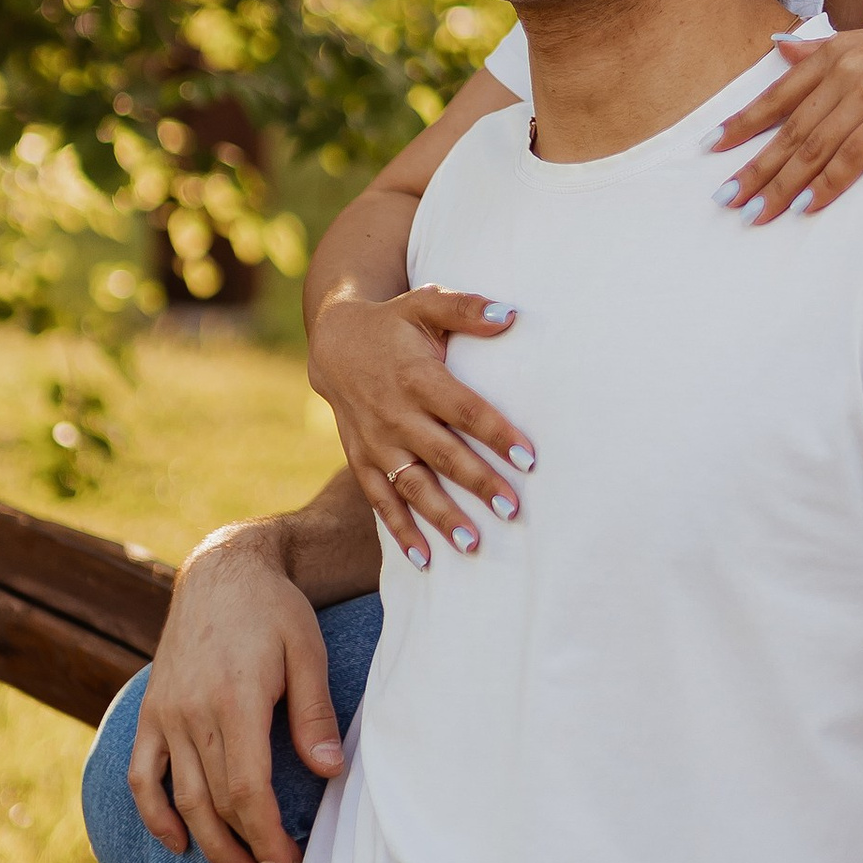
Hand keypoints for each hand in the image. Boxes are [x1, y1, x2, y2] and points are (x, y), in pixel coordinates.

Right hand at [130, 524, 340, 862]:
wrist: (220, 572)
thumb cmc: (273, 611)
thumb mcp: (308, 650)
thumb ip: (315, 713)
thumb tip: (332, 771)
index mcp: (236, 698)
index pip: (248, 789)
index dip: (268, 835)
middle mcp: (192, 712)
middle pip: (216, 802)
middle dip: (245, 848)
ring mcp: (166, 714)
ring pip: (181, 797)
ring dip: (208, 843)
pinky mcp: (151, 713)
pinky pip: (142, 775)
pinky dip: (155, 814)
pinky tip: (178, 841)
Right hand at [311, 283, 534, 568]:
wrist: (334, 343)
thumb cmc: (394, 323)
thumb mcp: (425, 303)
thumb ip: (466, 308)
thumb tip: (511, 316)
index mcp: (417, 376)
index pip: (464, 409)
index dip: (496, 433)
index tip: (529, 457)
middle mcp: (395, 414)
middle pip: (443, 454)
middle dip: (478, 483)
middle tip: (513, 510)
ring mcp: (376, 442)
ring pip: (412, 485)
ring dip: (441, 516)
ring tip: (474, 545)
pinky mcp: (361, 460)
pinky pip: (380, 501)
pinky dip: (400, 530)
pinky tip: (424, 559)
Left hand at [713, 23, 862, 223]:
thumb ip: (831, 47)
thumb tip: (778, 45)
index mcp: (844, 49)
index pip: (781, 91)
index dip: (744, 122)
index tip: (712, 148)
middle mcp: (853, 66)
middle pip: (792, 126)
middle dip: (756, 166)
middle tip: (725, 200)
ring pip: (815, 147)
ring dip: (783, 186)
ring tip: (756, 215)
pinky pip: (852, 159)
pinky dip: (827, 186)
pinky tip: (807, 209)